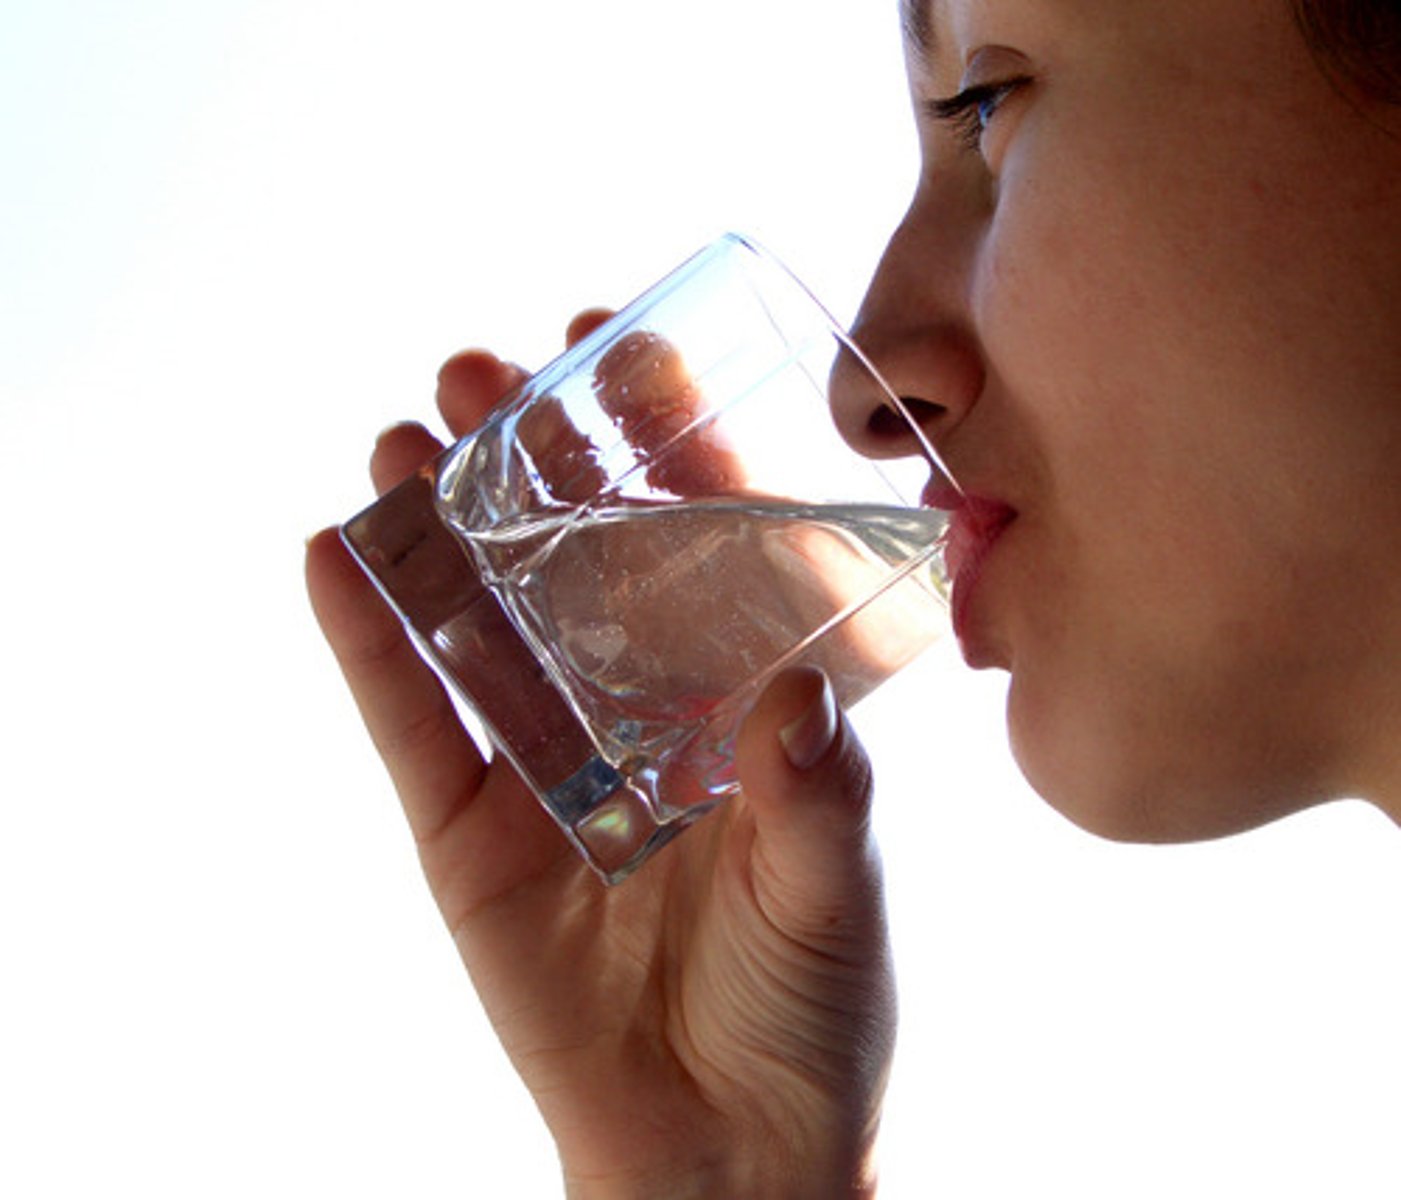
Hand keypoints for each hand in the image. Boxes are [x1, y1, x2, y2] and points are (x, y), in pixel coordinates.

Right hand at [305, 316, 895, 1198]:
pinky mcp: (469, 825)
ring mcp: (542, 756)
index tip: (626, 345)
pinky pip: (412, 719)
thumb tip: (792, 697)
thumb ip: (819, 790)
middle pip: (571, 553)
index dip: (663, 439)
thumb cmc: (810, 997)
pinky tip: (336, 553)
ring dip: (438, 523)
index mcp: (735, 689)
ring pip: (480, 616)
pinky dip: (372, 639)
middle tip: (488, 373)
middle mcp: (635, 701)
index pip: (698, 536)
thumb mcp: (837, 883)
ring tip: (409, 437)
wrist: (727, 1138)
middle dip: (531, 457)